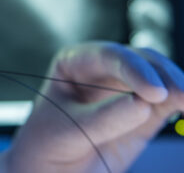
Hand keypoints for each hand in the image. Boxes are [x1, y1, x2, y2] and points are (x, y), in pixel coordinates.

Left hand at [0, 42, 183, 172]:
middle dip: (162, 75)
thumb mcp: (67, 132)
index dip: (134, 69)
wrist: (47, 170)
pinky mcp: (140, 112)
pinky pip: (164, 103)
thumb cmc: (45, 144)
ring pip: (156, 77)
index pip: (107, 56)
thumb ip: (104, 119)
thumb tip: (142, 104)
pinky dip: (179, 103)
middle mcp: (99, 70)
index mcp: (74, 62)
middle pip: (138, 60)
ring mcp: (121, 89)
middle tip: (181, 95)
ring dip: (176, 86)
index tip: (153, 91)